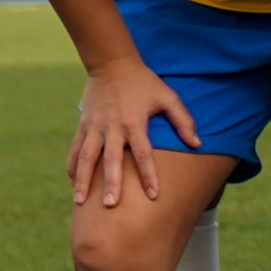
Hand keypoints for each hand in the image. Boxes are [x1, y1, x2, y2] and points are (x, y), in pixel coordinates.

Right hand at [68, 54, 197, 207]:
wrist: (112, 64)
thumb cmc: (145, 83)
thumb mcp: (168, 97)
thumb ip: (183, 121)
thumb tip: (198, 144)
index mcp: (134, 123)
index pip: (144, 154)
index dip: (149, 175)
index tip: (154, 195)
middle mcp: (112, 128)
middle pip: (111, 160)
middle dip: (110, 183)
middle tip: (110, 205)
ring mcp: (94, 127)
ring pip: (86, 157)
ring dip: (83, 180)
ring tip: (79, 201)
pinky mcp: (83, 125)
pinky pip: (75, 149)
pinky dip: (72, 166)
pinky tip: (72, 182)